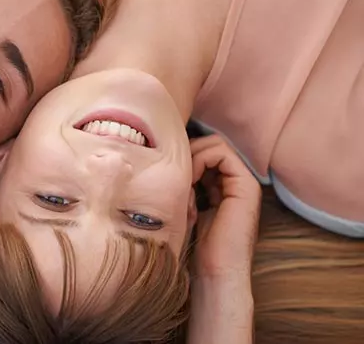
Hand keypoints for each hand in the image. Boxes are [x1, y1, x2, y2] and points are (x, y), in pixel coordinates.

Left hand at [186, 135, 259, 343]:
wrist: (214, 272)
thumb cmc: (195, 244)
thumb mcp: (185, 204)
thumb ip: (185, 183)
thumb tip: (169, 160)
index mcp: (224, 186)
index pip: (205, 150)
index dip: (185, 154)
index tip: (169, 172)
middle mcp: (237, 181)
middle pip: (210, 143)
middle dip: (187, 153)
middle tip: (173, 174)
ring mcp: (245, 182)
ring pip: (215, 144)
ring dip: (192, 157)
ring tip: (182, 181)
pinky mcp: (246, 185)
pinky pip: (221, 152)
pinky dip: (200, 160)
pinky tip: (189, 181)